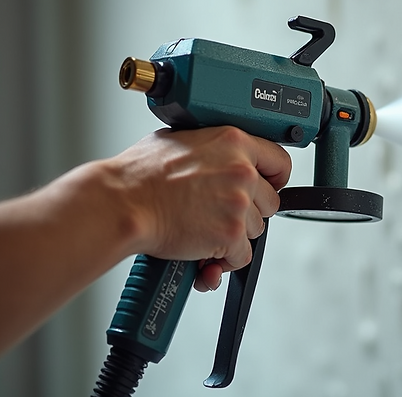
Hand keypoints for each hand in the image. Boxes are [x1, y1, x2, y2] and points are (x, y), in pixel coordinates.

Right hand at [104, 127, 290, 290]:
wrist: (121, 203)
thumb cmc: (139, 175)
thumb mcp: (181, 141)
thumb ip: (212, 150)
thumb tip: (219, 159)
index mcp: (234, 142)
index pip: (280, 161)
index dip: (275, 179)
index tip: (269, 188)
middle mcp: (242, 170)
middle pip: (270, 202)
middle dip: (249, 212)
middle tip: (219, 214)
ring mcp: (238, 202)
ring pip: (255, 230)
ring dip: (233, 236)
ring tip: (201, 229)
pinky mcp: (230, 233)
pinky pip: (242, 256)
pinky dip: (224, 260)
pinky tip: (202, 252)